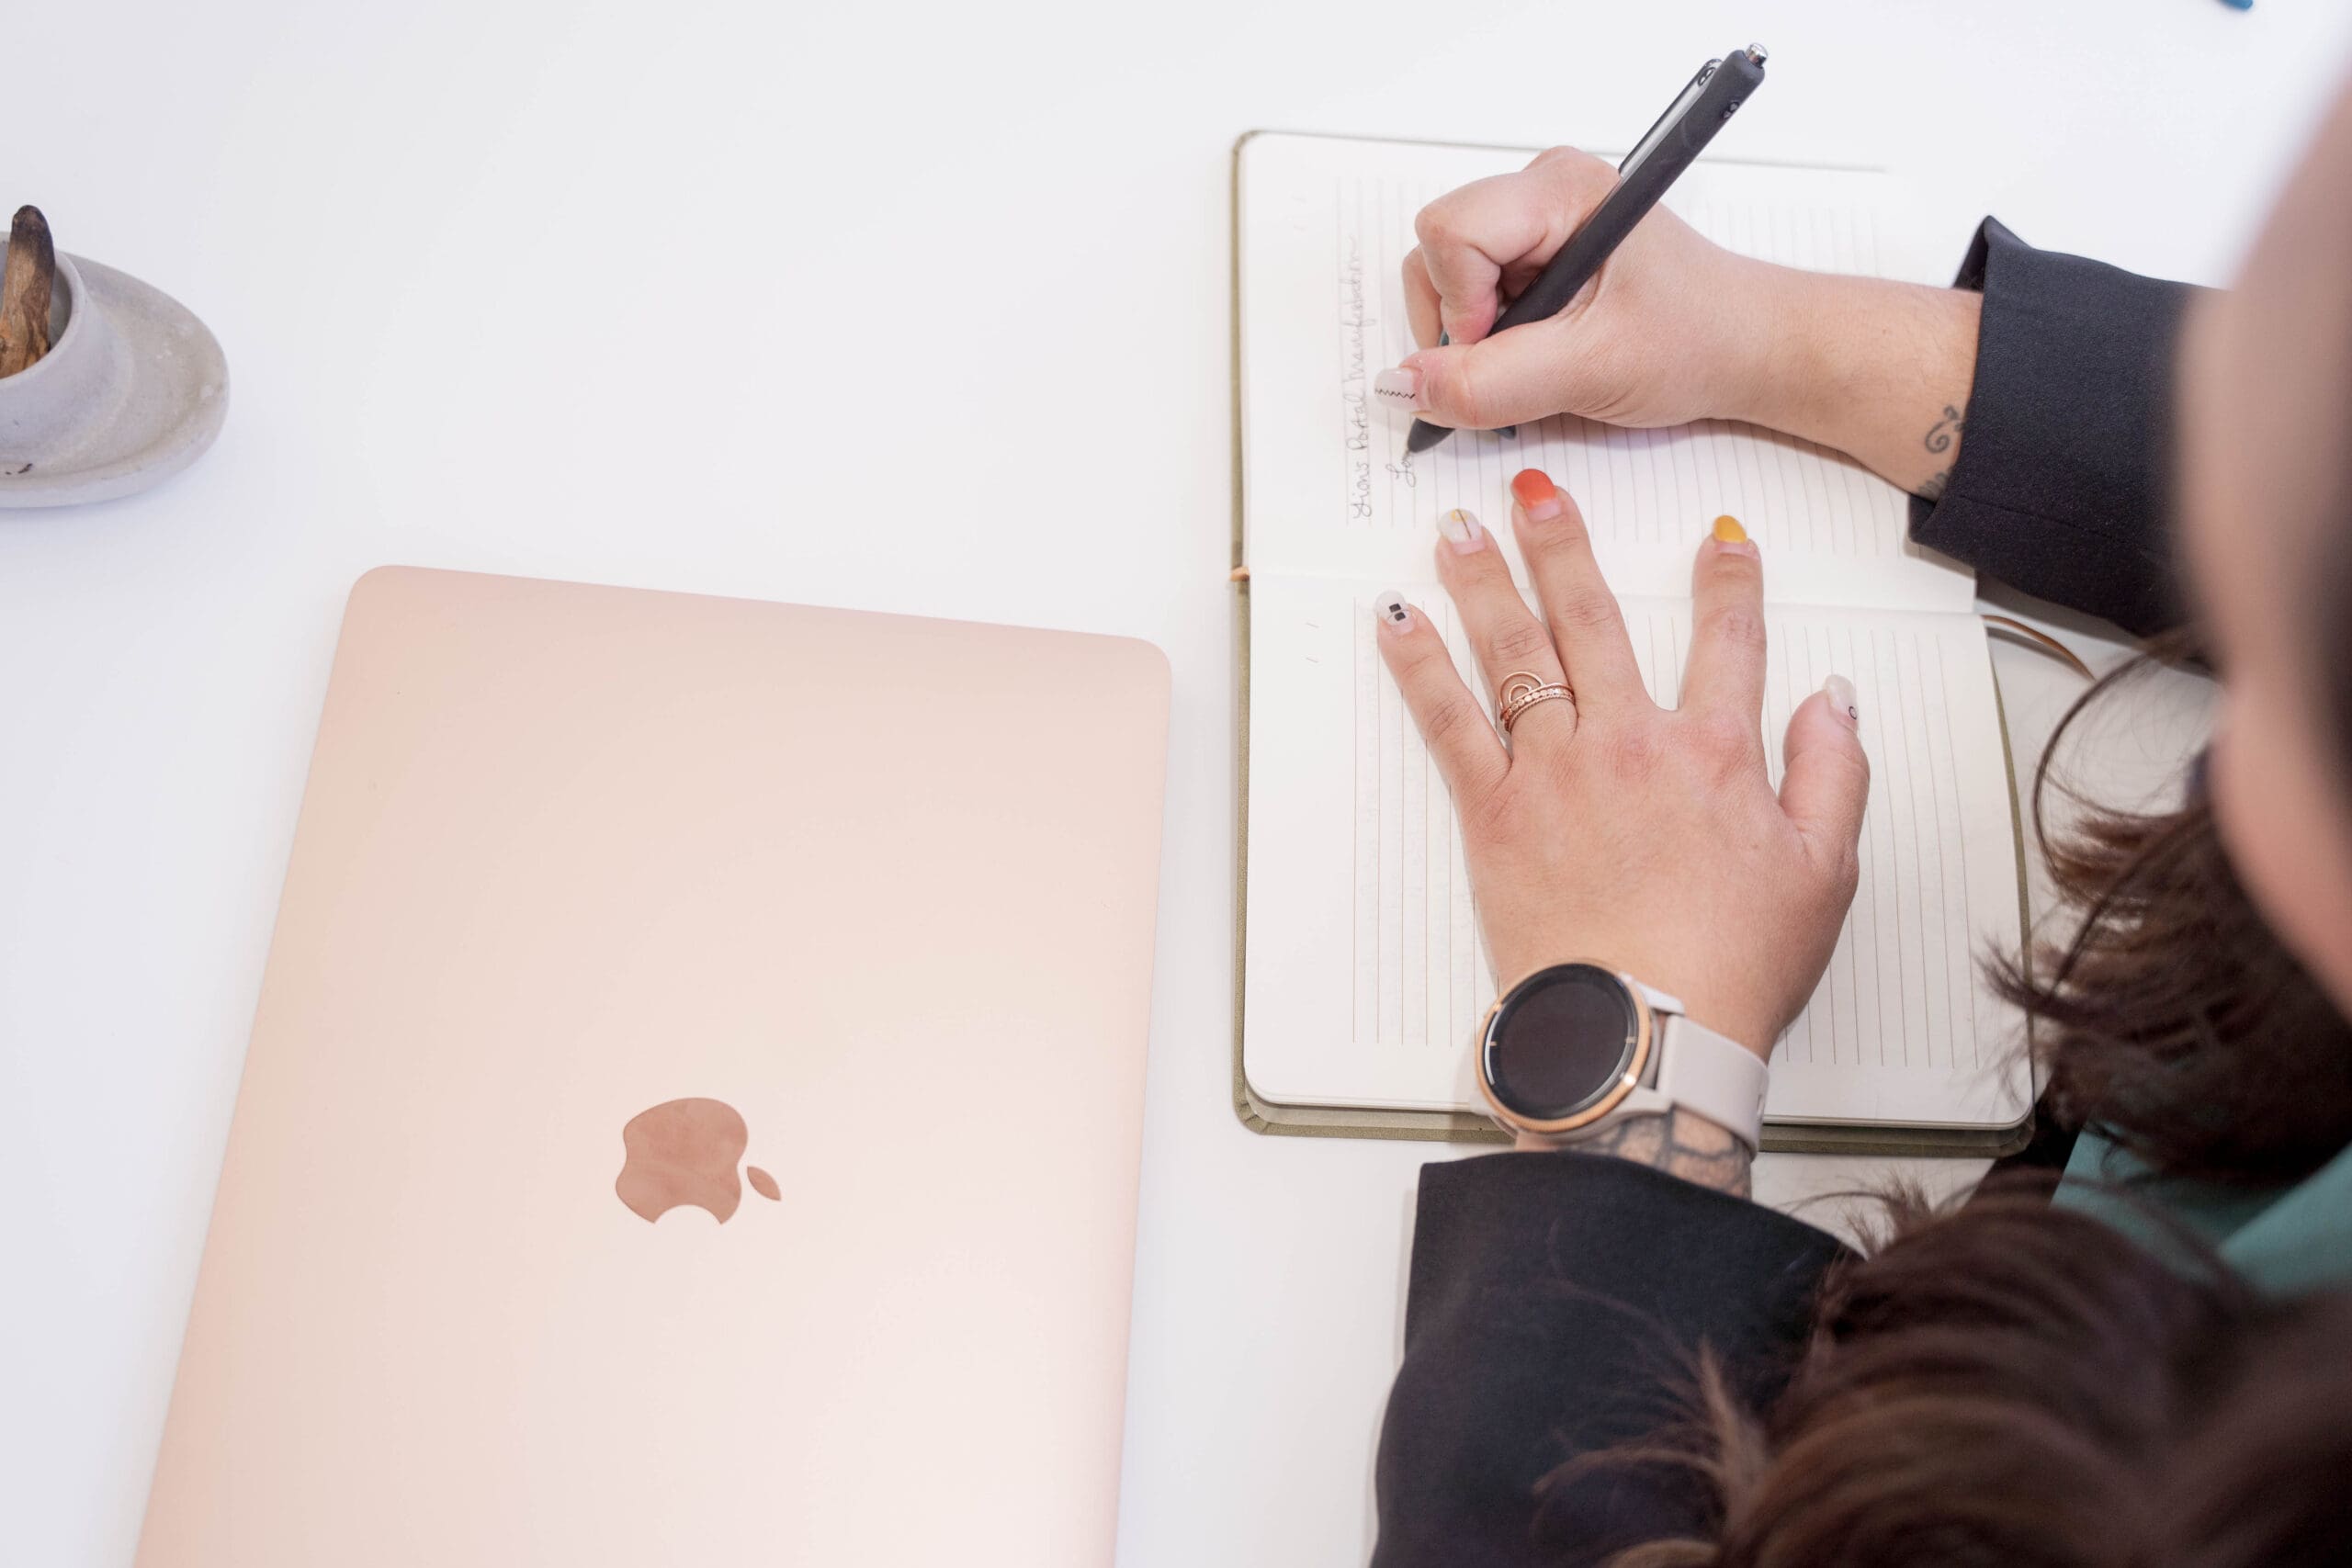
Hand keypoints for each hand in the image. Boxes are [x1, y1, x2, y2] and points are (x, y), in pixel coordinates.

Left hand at [1373, 469, 1869, 1057]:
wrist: (1647, 1035)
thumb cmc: (1730, 967)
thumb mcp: (1824, 872)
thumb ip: (1833, 773)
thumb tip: (1832, 701)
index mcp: (1713, 753)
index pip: (1729, 642)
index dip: (1730, 583)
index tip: (1723, 539)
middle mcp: (1628, 743)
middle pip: (1594, 619)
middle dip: (1566, 544)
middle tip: (1539, 490)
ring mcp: (1554, 773)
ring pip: (1515, 653)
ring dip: (1485, 581)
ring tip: (1460, 528)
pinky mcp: (1494, 814)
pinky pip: (1449, 722)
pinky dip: (1418, 667)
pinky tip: (1396, 621)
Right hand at [1386, 146, 1778, 431]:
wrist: (1743, 349)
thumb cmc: (1696, 340)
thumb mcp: (1592, 370)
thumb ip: (1492, 382)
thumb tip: (1406, 385)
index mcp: (1562, 190)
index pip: (1450, 231)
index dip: (1460, 304)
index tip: (1503, 346)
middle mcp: (1541, 191)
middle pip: (1434, 252)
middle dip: (1461, 322)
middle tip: (1525, 356)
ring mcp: (1533, 222)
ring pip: (1442, 276)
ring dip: (1474, 335)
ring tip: (1540, 354)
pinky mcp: (1531, 253)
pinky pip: (1468, 293)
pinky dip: (1488, 337)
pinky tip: (1539, 349)